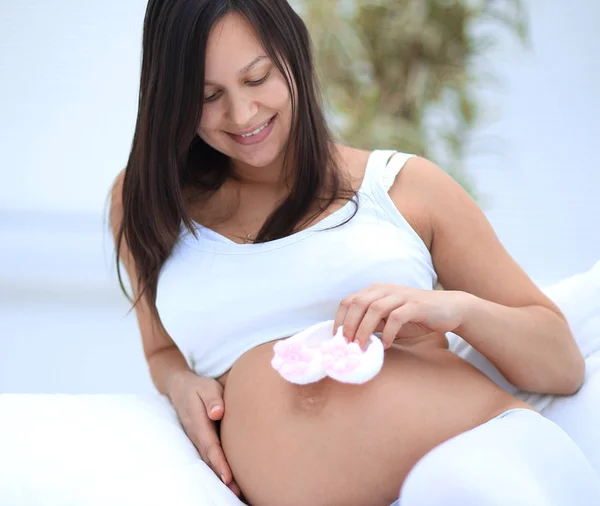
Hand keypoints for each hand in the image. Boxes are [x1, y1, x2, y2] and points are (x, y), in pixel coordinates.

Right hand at [167, 370, 240, 496]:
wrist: (180, 388)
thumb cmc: (199, 387)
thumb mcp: (206, 387)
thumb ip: (212, 399)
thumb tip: (217, 413)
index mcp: (199, 424)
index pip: (211, 447)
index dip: (219, 463)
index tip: (228, 477)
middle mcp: (197, 436)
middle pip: (210, 460)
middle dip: (223, 477)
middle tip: (237, 492)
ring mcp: (197, 440)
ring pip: (210, 461)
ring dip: (221, 476)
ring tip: (237, 492)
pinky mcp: (202, 441)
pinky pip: (210, 457)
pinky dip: (219, 469)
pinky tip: (231, 479)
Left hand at [333, 283, 468, 348]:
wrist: (449, 309)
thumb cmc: (415, 316)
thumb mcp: (388, 320)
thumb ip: (372, 324)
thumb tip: (350, 339)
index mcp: (375, 291)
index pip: (349, 301)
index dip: (339, 319)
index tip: (336, 339)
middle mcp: (385, 290)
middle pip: (358, 303)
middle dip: (349, 325)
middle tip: (347, 345)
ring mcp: (401, 296)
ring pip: (374, 309)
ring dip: (364, 329)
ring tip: (362, 347)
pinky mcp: (415, 305)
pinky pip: (396, 317)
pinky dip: (388, 332)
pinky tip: (386, 345)